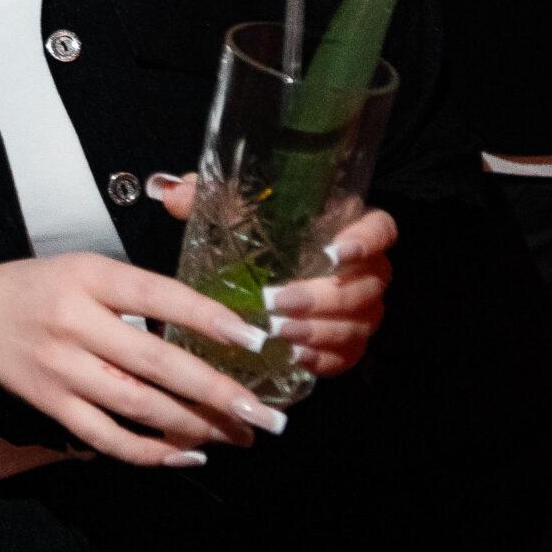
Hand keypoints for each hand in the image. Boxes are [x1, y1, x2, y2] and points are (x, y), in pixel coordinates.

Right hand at [0, 252, 288, 469]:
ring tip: (237, 433)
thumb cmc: (45, 287)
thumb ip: (140, 293)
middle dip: (215, 391)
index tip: (254, 340)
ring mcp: (62, 369)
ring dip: (193, 426)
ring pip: (136, 405)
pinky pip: (106, 437)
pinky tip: (187, 455)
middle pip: (153, 362)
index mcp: (90, 278)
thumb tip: (215, 328)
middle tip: (263, 414)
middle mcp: (75, 323)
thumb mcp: (89, 269)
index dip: (207, 318)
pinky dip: (149, 453)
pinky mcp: (52, 405)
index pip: (157, 296)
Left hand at [148, 172, 394, 379]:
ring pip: (358, 323)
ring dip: (319, 331)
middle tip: (280, 302)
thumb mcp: (232, 209)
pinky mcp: (347, 343)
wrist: (265, 274)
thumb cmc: (257, 234)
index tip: (335, 251)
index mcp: (348, 226)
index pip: (381, 228)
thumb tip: (171, 192)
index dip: (367, 239)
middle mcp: (365, 269)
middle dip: (323, 296)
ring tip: (280, 333)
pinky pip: (346, 356)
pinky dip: (322, 359)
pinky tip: (294, 356)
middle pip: (366, 285)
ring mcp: (361, 310)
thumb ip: (205, 196)